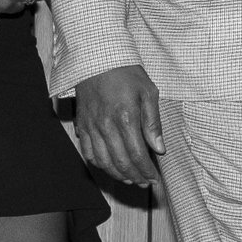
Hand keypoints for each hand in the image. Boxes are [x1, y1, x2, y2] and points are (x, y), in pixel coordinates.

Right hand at [76, 63, 164, 186]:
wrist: (96, 58)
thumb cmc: (126, 73)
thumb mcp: (148, 92)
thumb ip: (153, 123)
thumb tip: (159, 148)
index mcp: (126, 117)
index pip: (138, 154)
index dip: (147, 171)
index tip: (154, 179)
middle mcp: (106, 126)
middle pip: (121, 162)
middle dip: (135, 177)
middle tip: (144, 183)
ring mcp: (92, 127)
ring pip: (103, 162)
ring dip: (118, 175)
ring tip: (130, 179)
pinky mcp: (82, 125)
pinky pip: (88, 153)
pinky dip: (99, 165)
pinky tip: (110, 166)